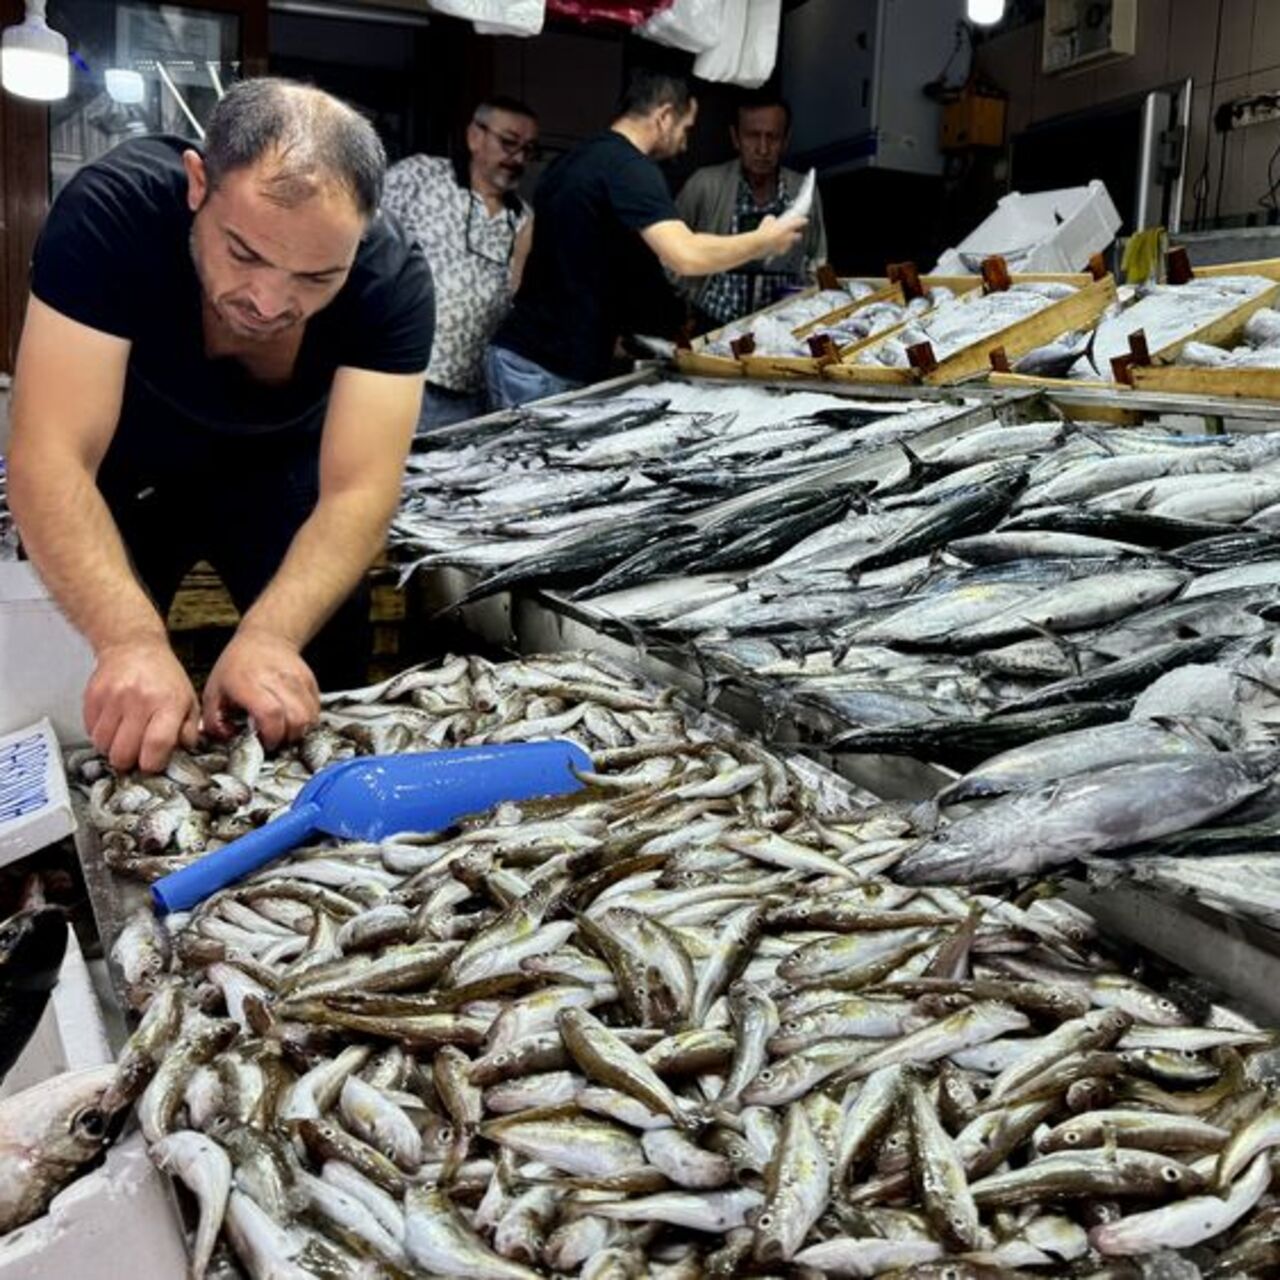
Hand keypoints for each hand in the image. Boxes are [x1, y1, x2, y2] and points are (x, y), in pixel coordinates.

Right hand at [85, 636, 199, 773]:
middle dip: (129, 762)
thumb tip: (181, 755)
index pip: (156, 745)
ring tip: (124, 738)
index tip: (152, 765)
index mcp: (167, 703)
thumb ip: (188, 731)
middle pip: (123, 752)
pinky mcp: (92, 697)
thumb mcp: (188, 701)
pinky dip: (100, 735)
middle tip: (135, 755)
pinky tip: (113, 725)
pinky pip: (90, 731)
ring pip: (103, 745)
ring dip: (112, 749)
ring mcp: (112, 698)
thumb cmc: (164, 677)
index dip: (152, 764)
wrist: (133, 646)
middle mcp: (139, 700)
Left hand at [203, 627, 319, 748]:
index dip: (271, 734)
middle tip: (276, 739)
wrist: (264, 638)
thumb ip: (214, 722)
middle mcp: (276, 679)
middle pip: (295, 718)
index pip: (270, 713)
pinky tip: (294, 719)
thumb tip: (229, 738)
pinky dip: (308, 720)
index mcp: (248, 683)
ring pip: (309, 716)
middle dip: (287, 738)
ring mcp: (296, 678)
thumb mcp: (213, 692)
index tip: (265, 742)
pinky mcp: (310, 680)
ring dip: (299, 731)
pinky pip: (316, 708)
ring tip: (285, 731)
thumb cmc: (236, 667)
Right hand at [756, 213, 806, 258]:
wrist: (759, 244)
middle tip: (794, 232)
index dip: (802, 221)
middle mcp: (789, 236)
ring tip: (781, 240)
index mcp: (788, 226)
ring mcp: (786, 245)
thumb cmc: (764, 231)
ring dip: (787, 241)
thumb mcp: (767, 220)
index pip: (799, 222)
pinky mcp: (780, 252)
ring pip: (790, 243)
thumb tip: (772, 220)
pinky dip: (780, 247)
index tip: (804, 220)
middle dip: (796, 234)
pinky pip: (783, 249)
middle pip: (798, 236)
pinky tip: (774, 246)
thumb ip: (773, 219)